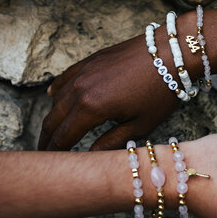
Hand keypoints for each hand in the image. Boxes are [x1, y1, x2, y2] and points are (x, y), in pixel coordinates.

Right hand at [38, 31, 179, 150]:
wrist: (171, 52)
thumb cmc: (161, 90)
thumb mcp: (140, 125)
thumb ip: (111, 143)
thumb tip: (91, 157)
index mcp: (91, 107)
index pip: (63, 136)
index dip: (54, 152)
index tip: (51, 166)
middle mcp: (80, 88)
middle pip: (54, 118)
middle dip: (47, 138)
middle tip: (45, 153)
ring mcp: (84, 71)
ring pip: (58, 97)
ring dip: (53, 116)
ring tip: (52, 132)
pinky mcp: (92, 59)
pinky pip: (66, 76)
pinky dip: (57, 88)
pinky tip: (52, 95)